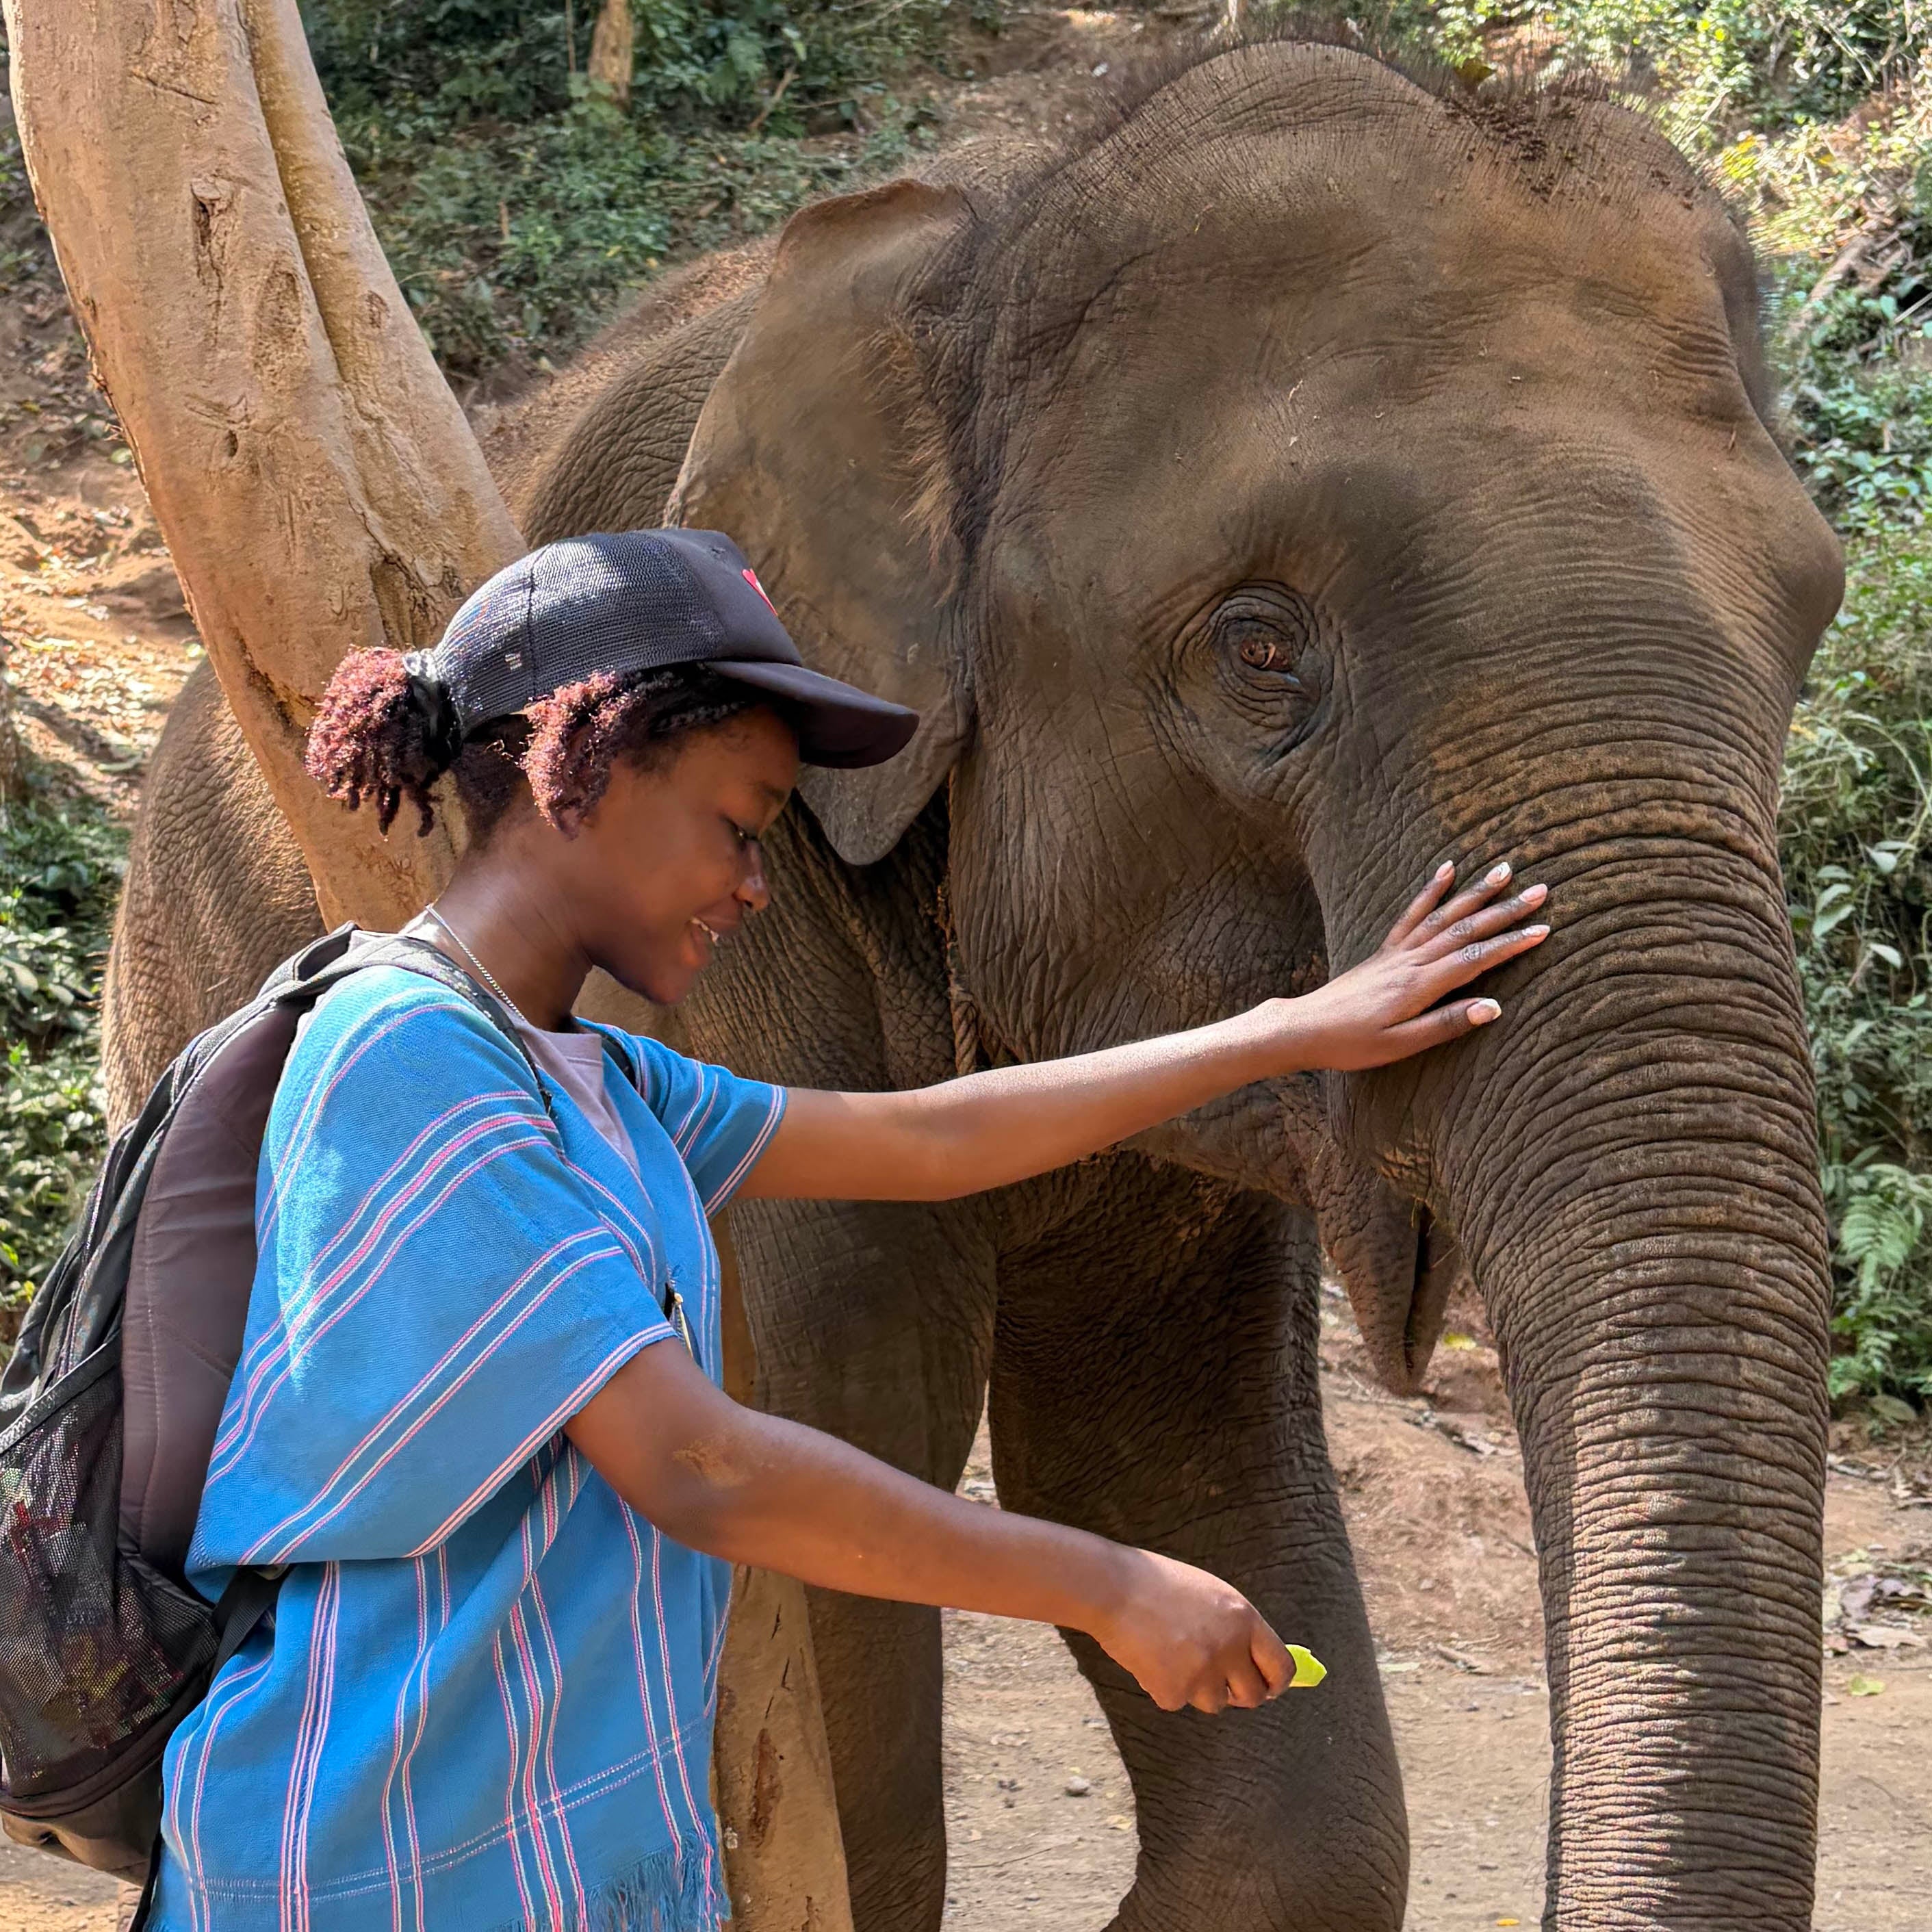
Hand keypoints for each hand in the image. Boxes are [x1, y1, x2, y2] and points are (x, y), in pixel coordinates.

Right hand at [1093, 1549, 1299, 1712]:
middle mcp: (1229, 1648)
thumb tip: (1258, 1663)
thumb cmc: (1160, 1584)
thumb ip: (1238, 1627)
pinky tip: (1151, 1657)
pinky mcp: (1173, 1691)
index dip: (1276, 1682)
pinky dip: (1165, 1686)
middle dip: (1239, 1693)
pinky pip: (1178, 1701)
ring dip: (1198, 1687)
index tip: (1267, 1687)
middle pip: (1252, 1695)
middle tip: (1220, 1682)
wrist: (1113, 1588)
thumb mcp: (1212, 1594)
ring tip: (1172, 1653)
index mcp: (1244, 1619)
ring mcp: (1201, 1673)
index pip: (1281, 1667)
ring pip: (1213, 1702)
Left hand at [1277, 860, 1549, 1072]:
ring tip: (1504, 870)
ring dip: (1476, 892)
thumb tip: (1494, 1007)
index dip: (1511, 943)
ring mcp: (1397, 951)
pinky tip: (1446, 869)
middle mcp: (1411, 960)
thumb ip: (1446, 1024)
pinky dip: (1431, 890)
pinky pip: (1412, 913)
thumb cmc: (1352, 1043)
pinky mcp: (1385, 950)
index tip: (1544, 929)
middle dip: (1506, 910)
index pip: (1475, 957)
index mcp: (1420, 984)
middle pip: (1466, 929)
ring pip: (1444, 914)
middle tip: (1541, 891)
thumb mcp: (1401, 1045)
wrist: (1304, 1028)